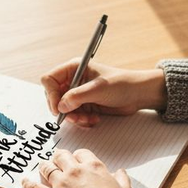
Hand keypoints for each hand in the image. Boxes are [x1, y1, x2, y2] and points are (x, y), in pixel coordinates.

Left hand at [21, 148, 133, 187]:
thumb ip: (122, 180)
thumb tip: (120, 172)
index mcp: (94, 167)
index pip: (81, 154)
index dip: (77, 157)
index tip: (76, 162)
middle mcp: (76, 171)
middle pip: (61, 156)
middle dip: (58, 159)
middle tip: (57, 163)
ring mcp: (61, 184)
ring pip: (46, 168)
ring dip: (44, 168)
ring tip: (42, 169)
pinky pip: (34, 187)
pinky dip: (27, 184)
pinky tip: (24, 182)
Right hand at [41, 60, 166, 126]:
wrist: (138, 95)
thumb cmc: (121, 84)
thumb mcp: (98, 89)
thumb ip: (77, 97)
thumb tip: (60, 106)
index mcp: (74, 68)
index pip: (50, 79)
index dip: (51, 94)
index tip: (58, 108)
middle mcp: (73, 80)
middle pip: (54, 96)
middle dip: (64, 109)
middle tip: (74, 116)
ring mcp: (79, 93)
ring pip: (64, 109)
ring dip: (74, 117)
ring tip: (87, 118)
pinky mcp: (85, 104)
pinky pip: (74, 115)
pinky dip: (82, 120)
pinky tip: (94, 118)